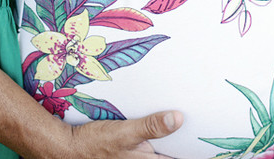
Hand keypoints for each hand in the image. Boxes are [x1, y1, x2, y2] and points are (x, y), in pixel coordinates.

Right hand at [62, 110, 183, 157]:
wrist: (67, 149)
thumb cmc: (94, 143)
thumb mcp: (124, 132)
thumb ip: (150, 127)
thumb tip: (178, 119)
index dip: (193, 151)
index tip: (206, 142)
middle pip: (169, 155)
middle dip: (180, 144)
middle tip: (194, 127)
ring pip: (158, 152)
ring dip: (166, 142)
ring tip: (178, 124)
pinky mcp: (128, 155)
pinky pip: (146, 150)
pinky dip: (154, 140)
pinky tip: (156, 127)